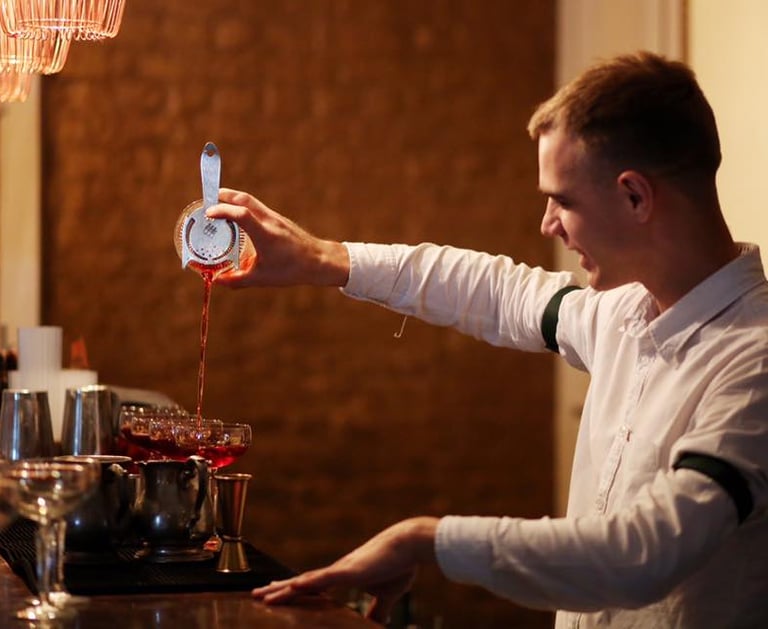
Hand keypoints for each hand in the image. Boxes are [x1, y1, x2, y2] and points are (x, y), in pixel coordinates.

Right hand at [205, 188, 349, 287]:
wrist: (319, 261)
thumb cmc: (292, 270)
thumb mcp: (262, 278)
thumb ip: (237, 280)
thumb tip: (217, 281)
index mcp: (265, 234)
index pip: (241, 214)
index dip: (223, 210)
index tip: (207, 213)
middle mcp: (270, 221)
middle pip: (244, 199)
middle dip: (223, 196)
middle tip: (207, 199)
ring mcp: (275, 218)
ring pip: (251, 200)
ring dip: (233, 198)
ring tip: (218, 205)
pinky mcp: (279, 219)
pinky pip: (257, 207)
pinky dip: (243, 206)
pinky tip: (237, 216)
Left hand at [252, 517, 438, 624]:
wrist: (410, 544)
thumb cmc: (399, 564)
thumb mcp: (386, 594)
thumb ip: (377, 611)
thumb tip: (373, 626)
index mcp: (345, 576)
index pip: (313, 585)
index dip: (294, 589)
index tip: (277, 590)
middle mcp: (338, 571)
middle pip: (302, 583)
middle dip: (279, 590)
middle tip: (256, 595)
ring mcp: (341, 569)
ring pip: (306, 581)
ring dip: (284, 589)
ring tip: (262, 596)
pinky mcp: (350, 570)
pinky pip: (324, 578)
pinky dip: (307, 583)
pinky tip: (292, 586)